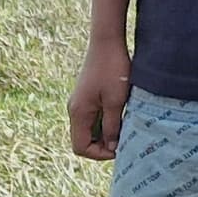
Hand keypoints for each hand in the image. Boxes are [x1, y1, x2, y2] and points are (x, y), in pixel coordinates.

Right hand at [68, 36, 130, 161]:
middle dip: (102, 145)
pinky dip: (104, 122)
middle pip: (83, 140)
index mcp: (78, 113)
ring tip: (123, 127)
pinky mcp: (86, 96)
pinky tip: (119, 115)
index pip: (80, 147)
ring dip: (104, 133)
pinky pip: (92, 118)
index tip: (118, 149)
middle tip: (123, 140)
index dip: (99, 154)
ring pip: (88, 129)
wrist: (107, 42)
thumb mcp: (116, 102)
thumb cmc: (113, 69)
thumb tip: (112, 147)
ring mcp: (79, 103)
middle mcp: (74, 110)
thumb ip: (112, 127)